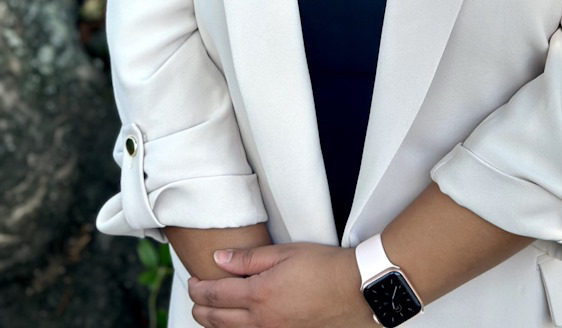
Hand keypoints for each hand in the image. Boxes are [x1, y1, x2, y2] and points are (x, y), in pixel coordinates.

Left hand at [187, 241, 373, 327]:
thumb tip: (220, 258)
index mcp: (259, 294)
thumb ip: (249, 258)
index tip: (192, 281)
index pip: (216, 294)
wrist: (355, 290)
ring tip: (208, 314)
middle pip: (218, 319)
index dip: (199, 288)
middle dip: (200, 308)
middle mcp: (262, 320)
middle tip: (195, 297)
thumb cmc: (324, 266)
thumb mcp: (285, 253)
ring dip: (214, 324)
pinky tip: (237, 325)